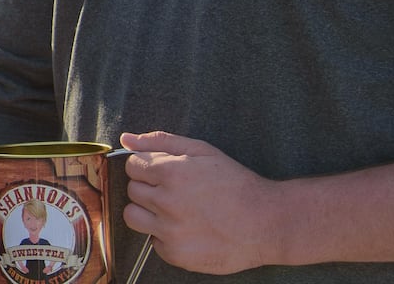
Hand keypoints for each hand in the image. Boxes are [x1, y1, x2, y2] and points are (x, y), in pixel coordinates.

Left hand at [119, 131, 280, 273]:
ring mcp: (170, 231)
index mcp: (170, 173)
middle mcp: (166, 203)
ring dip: (147, 212)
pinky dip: (165, 236)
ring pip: (132, 217)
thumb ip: (160, 142)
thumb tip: (126, 139)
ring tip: (173, 211)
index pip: (132, 165)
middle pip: (132, 190)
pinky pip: (153, 241)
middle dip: (149, 188)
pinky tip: (187, 229)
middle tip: (175, 192)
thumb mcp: (202, 151)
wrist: (267, 224)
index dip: (147, 167)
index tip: (163, 173)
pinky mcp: (176, 254)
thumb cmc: (236, 184)